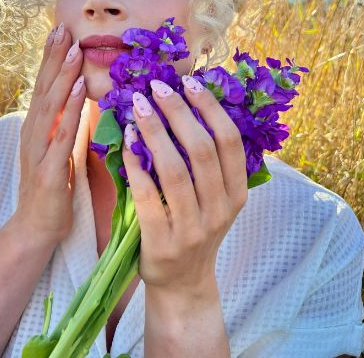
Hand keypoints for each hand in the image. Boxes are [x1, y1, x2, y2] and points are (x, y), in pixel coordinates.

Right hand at [11, 22, 85, 245]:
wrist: (36, 226)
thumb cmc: (53, 185)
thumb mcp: (58, 147)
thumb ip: (66, 121)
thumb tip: (81, 94)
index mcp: (37, 126)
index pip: (43, 85)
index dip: (51, 58)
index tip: (60, 30)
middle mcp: (34, 132)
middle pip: (44, 88)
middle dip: (54, 57)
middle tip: (62, 28)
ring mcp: (38, 150)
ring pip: (50, 107)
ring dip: (62, 77)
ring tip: (73, 50)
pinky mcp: (49, 170)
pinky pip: (61, 136)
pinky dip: (69, 111)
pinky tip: (78, 91)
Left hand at [121, 75, 247, 293]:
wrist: (183, 282)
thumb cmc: (196, 227)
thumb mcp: (215, 198)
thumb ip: (208, 162)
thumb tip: (185, 104)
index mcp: (237, 193)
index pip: (230, 141)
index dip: (210, 108)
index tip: (189, 82)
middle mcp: (221, 209)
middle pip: (202, 149)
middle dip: (179, 112)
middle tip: (157, 88)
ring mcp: (193, 228)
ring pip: (175, 170)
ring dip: (155, 131)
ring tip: (138, 106)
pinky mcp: (163, 241)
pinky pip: (148, 195)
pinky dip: (136, 164)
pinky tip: (127, 140)